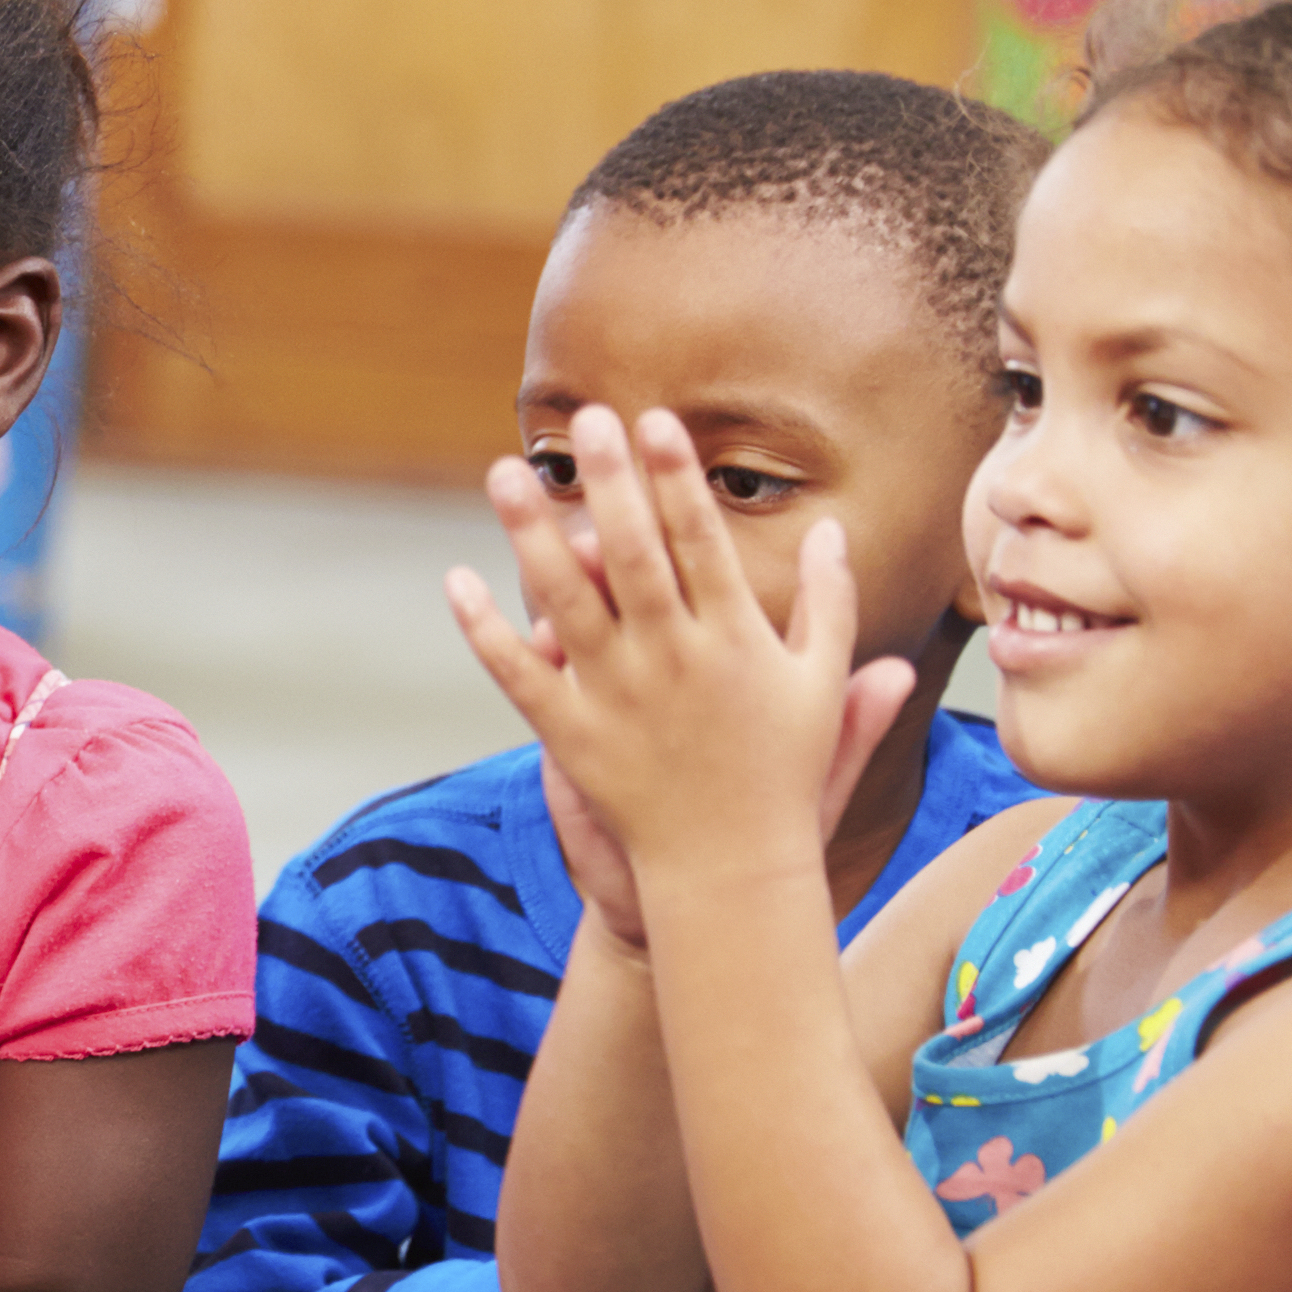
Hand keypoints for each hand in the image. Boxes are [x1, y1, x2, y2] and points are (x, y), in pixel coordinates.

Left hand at [448, 408, 913, 903]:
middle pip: (633, 555)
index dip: (676, 479)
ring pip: (565, 603)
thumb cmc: (783, 775)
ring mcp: (617, 699)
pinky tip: (457, 580)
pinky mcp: (572, 739)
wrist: (729, 871)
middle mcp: (673, 662)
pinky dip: (485, 631)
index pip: (702, 542)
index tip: (653, 421)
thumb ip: (830, 605)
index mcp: (735, 641)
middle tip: (585, 420)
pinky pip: (520, 676)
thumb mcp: (822, 688)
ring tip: (504, 474)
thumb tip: (834, 528)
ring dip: (532, 535)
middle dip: (610, 483)